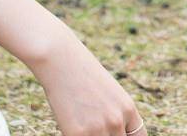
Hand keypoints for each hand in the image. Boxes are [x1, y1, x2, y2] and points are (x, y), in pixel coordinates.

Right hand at [30, 31, 145, 135]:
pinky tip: (70, 122)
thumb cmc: (81, 72)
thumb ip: (116, 113)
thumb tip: (115, 131)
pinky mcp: (78, 134)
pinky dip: (74, 134)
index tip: (117, 133)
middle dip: (107, 135)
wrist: (58, 58)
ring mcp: (98, 129)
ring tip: (82, 118)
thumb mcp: (108, 90)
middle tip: (94, 121)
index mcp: (128, 108)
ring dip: (91, 135)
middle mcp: (117, 121)